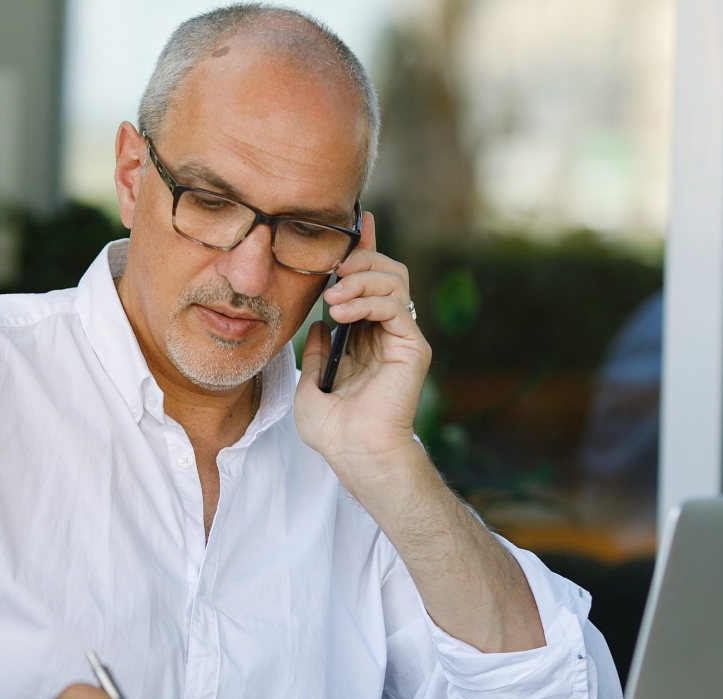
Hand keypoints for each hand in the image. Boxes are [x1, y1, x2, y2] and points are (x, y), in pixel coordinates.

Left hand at [293, 212, 429, 484]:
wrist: (353, 453)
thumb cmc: (333, 429)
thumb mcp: (309, 382)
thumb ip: (315, 349)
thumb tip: (317, 321)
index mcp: (364, 336)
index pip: (367, 282)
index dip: (363, 250)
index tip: (355, 221)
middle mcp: (387, 332)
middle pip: (385, 271)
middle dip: (359, 259)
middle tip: (332, 270)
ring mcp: (402, 338)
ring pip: (394, 281)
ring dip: (360, 279)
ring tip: (333, 298)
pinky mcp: (413, 347)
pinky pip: (396, 305)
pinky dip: (369, 299)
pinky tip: (342, 311)